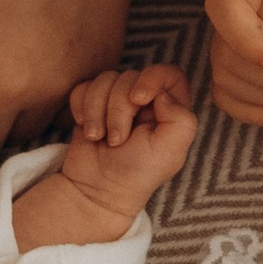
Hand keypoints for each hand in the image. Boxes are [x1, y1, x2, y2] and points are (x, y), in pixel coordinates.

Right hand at [15, 64, 198, 249]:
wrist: (96, 190)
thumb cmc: (137, 174)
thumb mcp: (170, 152)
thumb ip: (181, 119)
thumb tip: (162, 94)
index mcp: (171, 109)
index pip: (168, 73)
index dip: (152, 78)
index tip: (139, 99)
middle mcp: (146, 101)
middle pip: (130, 77)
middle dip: (118, 108)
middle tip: (117, 140)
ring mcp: (117, 101)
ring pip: (105, 80)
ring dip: (97, 111)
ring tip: (99, 138)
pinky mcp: (92, 105)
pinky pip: (84, 87)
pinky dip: (81, 107)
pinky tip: (87, 129)